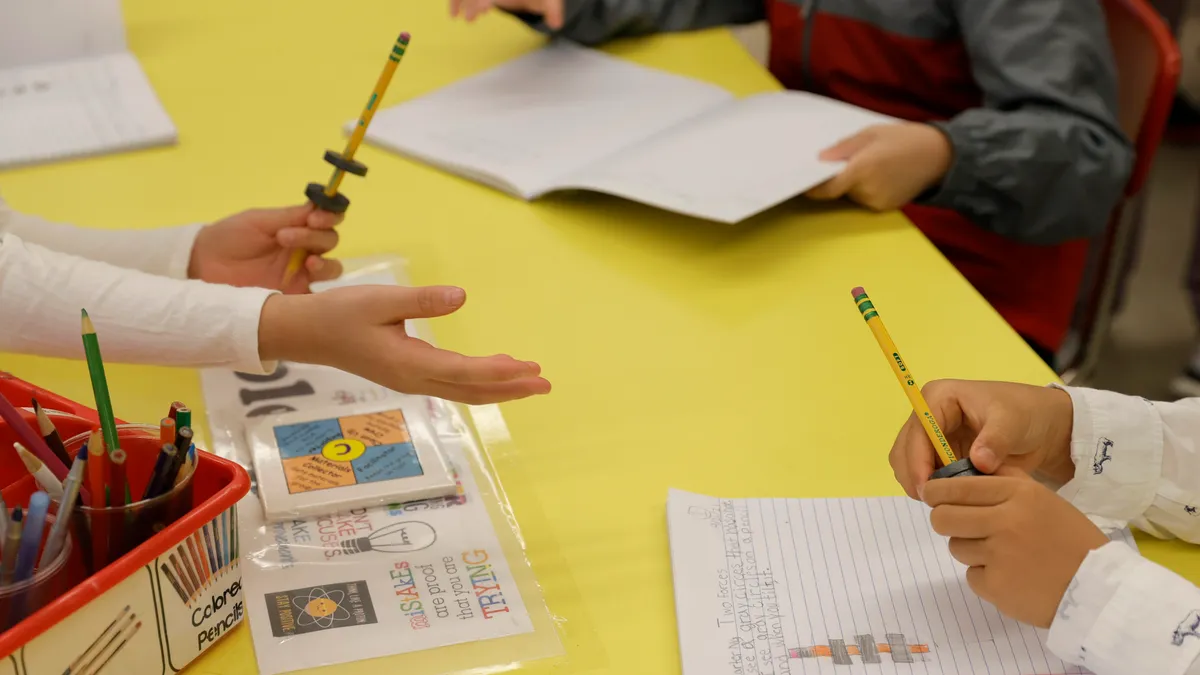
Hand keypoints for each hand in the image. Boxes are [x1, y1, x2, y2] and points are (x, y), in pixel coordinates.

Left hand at [189, 203, 343, 293]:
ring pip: (332, 267)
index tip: (315, 218)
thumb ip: (290, 216)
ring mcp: (301, 274)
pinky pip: (318, 295)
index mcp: (297, 227)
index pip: (327, 220)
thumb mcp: (258, 221)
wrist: (204, 265)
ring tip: (307, 262)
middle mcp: (304, 249)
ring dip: (325, 262)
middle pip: (330, 241)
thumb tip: (320, 206)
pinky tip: (308, 279)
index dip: (330, 217)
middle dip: (314, 236)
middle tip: (284, 237)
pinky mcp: (294, 295)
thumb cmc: (229, 237)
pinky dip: (321, 288)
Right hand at [259, 285, 550, 403]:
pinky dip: (478, 383)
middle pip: (472, 390)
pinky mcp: (407, 375)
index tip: (529, 367)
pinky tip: (494, 375)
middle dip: (511, 388)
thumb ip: (422, 300)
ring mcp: (411, 381)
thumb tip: (462, 296)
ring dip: (498, 388)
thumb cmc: (339, 313)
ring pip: (463, 391)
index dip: (499, 372)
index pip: (464, 372)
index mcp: (409, 363)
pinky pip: (452, 385)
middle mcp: (414, 379)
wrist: (305, 333)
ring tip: (530, 382)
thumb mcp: (380, 299)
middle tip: (545, 383)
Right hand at [450, 0, 563, 27]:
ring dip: (459, 0)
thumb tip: (556, 24)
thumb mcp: (548, 0)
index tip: (482, 9)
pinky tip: (453, 13)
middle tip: (471, 18)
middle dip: (472, 1)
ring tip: (455, 15)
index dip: (484, 0)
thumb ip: (552, 10)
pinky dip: (457, 1)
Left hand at [806, 123, 952, 210]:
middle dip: (837, 179)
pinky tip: (880, 175)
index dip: (813, 188)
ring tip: (870, 165)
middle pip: (839, 191)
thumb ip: (843, 147)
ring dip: (852, 184)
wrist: (940, 155)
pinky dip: (865, 190)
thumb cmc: (904, 138)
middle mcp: (868, 190)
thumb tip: (820, 159)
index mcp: (863, 169)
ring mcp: (878, 202)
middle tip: (843, 163)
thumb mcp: (871, 133)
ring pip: (852, 196)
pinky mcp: (886, 207)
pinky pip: (865, 200)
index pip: (828, 188)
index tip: (803, 183)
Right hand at [889, 380, 1075, 499]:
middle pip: (903, 450)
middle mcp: (927, 414)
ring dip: (921, 484)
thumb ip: (995, 441)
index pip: (916, 432)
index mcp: (938, 397)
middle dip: (914, 477)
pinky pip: (923, 474)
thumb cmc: (1027, 414)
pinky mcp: (938, 453)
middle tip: (936, 502)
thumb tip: (978, 463)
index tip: (929, 490)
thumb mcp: (1014, 422)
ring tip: (946, 501)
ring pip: (907, 465)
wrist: (1043, 426)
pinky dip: (932, 487)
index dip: (917, 461)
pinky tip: (952, 497)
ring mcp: (931, 435)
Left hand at [925, 467, 1108, 627]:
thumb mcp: (1044, 500)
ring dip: (971, 550)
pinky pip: (972, 576)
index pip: (956, 486)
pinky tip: (1012, 577)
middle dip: (944, 521)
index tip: (930, 495)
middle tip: (958, 526)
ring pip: (956, 547)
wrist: (1099, 589)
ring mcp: (999, 554)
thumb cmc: (1072, 541)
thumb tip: (966, 471)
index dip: (935, 491)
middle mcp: (1005, 520)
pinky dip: (986, 578)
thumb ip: (1007, 484)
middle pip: (943, 517)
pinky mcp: (995, 585)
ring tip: (1003, 555)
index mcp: (1018, 494)